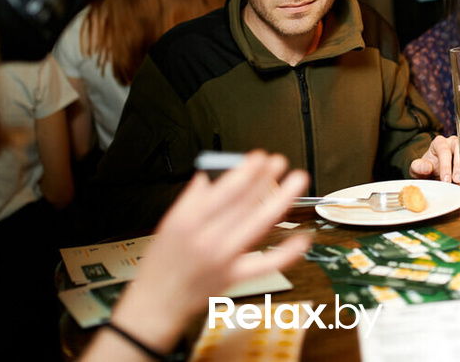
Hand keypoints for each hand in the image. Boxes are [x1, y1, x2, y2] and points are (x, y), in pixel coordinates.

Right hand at [105, 151, 309, 355]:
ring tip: (296, 182)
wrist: (157, 302)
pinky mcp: (234, 278)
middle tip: (280, 162)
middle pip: (244, 204)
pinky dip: (287, 252)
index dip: (246, 171)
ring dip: (280, 201)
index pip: (224, 190)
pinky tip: (302, 238)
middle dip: (266, 179)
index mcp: (188, 221)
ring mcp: (223, 259)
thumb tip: (209, 176)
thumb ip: (192, 197)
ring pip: (258, 226)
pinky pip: (266, 264)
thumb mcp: (169, 222)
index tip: (259, 157)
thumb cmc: (162, 262)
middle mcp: (207, 239)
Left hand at [410, 135, 457, 182]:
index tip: (445, 179)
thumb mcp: (417, 169)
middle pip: (459, 149)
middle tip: (457, 180)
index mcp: (439, 142)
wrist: (433, 172)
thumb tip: (427, 168)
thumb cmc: (426, 169)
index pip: (444, 151)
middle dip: (459, 166)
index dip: (445, 165)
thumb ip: (419, 167)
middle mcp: (453, 142)